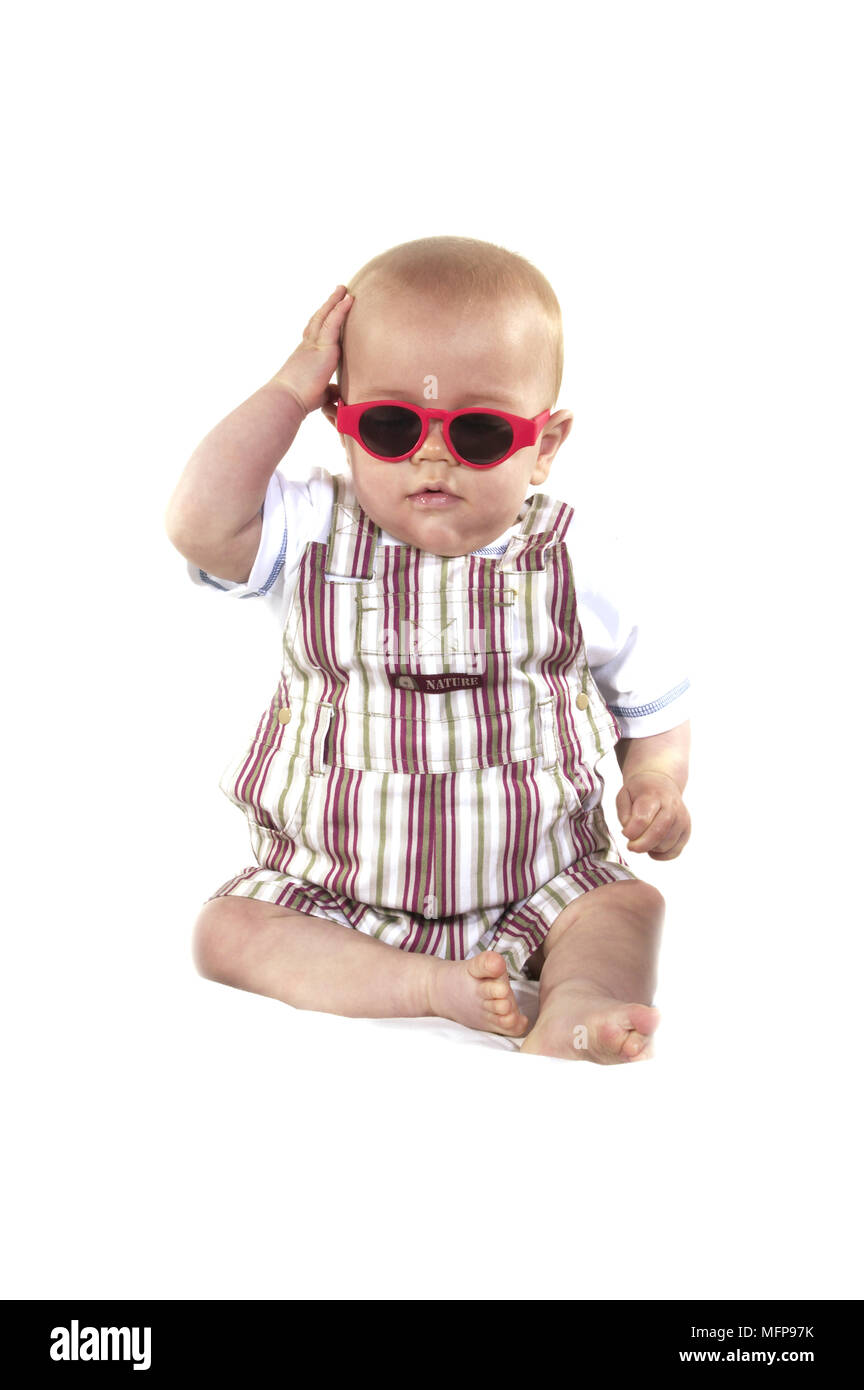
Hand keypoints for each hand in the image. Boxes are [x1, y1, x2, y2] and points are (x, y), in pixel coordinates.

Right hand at [268, 286, 353, 415]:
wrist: (289, 398)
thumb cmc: (300, 400)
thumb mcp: (319, 393)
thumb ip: (330, 390)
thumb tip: (338, 394)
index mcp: (307, 356)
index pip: (315, 335)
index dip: (321, 323)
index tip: (327, 313)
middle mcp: (308, 346)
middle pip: (318, 320)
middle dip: (328, 306)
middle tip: (337, 293)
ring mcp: (314, 344)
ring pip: (325, 317)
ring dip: (334, 301)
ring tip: (343, 290)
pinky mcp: (323, 346)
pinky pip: (333, 323)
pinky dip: (341, 310)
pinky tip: (348, 299)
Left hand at [616, 771, 690, 860]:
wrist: (662, 783)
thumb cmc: (640, 792)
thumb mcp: (624, 795)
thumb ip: (624, 815)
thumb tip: (630, 834)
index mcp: (654, 796)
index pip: (642, 820)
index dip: (630, 832)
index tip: (624, 833)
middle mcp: (672, 807)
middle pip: (658, 834)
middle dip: (641, 845)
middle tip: (631, 846)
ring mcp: (682, 820)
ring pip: (665, 845)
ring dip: (650, 847)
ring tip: (644, 837)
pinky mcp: (686, 831)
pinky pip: (674, 852)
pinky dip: (661, 855)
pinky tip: (653, 846)